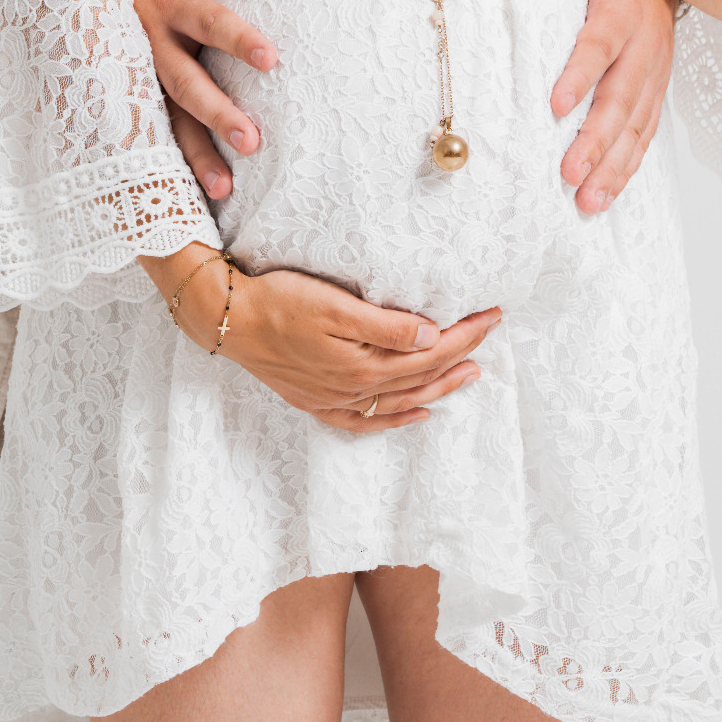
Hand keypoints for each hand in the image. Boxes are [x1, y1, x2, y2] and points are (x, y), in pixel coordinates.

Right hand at [122, 0, 278, 201]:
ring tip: (226, 188)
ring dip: (195, 153)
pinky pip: (156, 133)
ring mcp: (141, 74)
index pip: (207, 19)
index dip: (235, 37)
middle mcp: (151, 42)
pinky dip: (175, 164)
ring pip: (167, 118)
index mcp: (168, 0)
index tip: (270, 58)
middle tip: (252, 141)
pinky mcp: (137, 95)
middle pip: (185, 82)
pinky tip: (197, 194)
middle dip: (217, 112)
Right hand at [142, 243, 498, 432]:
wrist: (229, 320)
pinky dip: (396, 420)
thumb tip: (433, 337)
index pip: (430, 352)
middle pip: (422, 376)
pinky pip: (367, 420)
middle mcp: (355, 388)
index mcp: (364, 363)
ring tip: (470, 373)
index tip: (492, 314)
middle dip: (461, 353)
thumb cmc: (280, 301)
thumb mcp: (335, 306)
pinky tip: (416, 414)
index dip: (465, 334)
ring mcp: (336, 399)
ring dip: (439, 388)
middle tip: (490, 333)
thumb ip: (386, 325)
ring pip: (401, 400)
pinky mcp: (319, 401)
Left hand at [523, 0, 675, 212]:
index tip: (554, 105)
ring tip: (586, 202)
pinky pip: (645, 134)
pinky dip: (629, 167)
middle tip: (569, 174)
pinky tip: (607, 195)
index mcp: (623, 7)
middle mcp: (645, 46)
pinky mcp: (655, 92)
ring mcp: (654, 74)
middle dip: (596, 141)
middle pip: (621, 99)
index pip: (599, 43)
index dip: (580, 74)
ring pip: (636, 127)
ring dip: (613, 167)